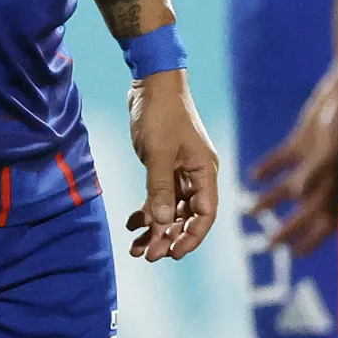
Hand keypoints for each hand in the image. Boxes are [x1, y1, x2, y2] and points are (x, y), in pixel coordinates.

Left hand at [124, 69, 218, 260]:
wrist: (151, 82)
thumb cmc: (161, 112)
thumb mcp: (158, 152)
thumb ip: (160, 188)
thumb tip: (162, 223)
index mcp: (204, 171)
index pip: (205, 215)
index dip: (190, 237)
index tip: (171, 253)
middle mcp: (196, 175)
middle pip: (187, 217)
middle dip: (167, 237)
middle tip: (146, 255)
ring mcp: (180, 171)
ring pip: (171, 210)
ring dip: (155, 229)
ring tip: (135, 247)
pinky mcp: (164, 167)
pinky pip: (159, 197)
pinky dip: (147, 211)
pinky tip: (131, 223)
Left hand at [249, 62, 337, 255]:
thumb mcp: (333, 145)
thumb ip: (318, 170)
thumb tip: (300, 196)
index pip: (326, 222)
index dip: (312, 240)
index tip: (295, 256)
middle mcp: (326, 175)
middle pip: (306, 211)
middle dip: (288, 230)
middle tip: (267, 246)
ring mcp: (314, 158)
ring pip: (291, 187)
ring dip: (271, 201)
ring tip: (249, 213)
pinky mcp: (304, 138)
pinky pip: (283, 159)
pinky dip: (268, 169)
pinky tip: (252, 176)